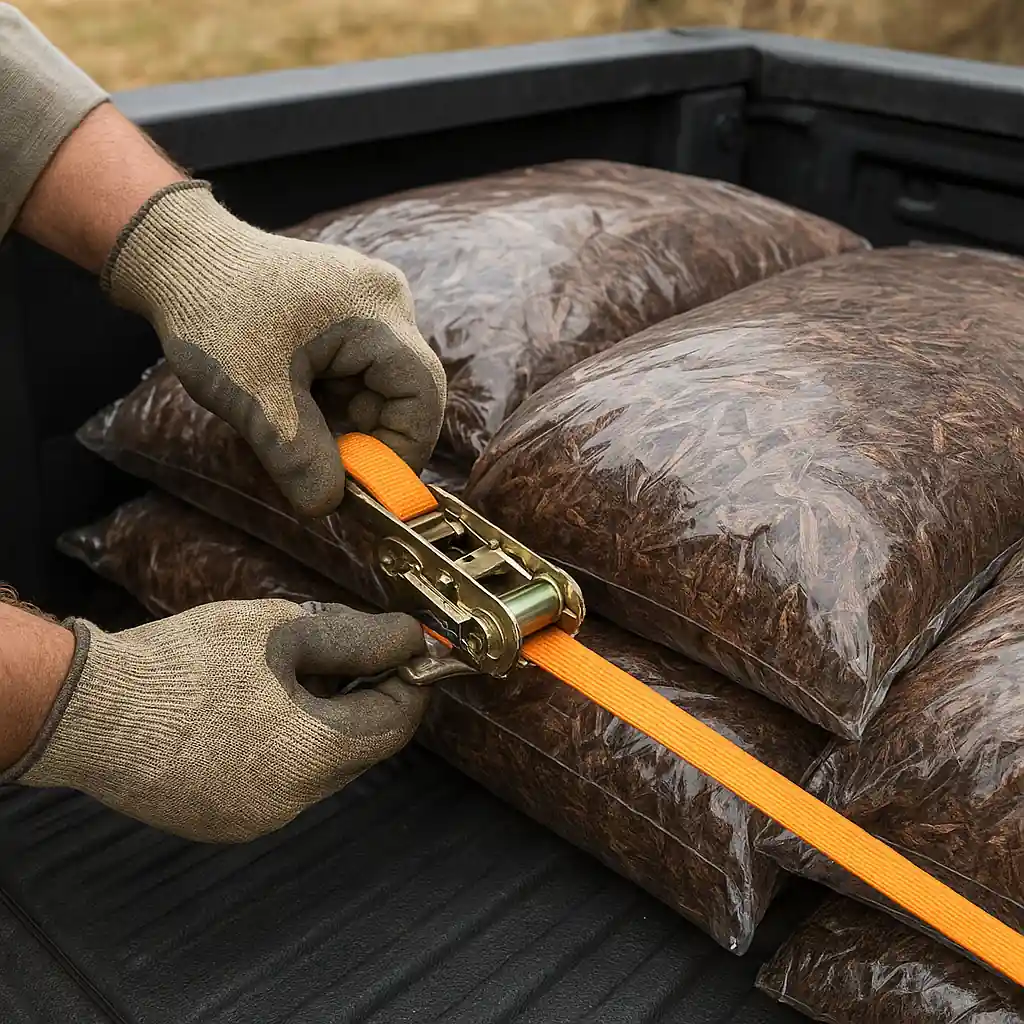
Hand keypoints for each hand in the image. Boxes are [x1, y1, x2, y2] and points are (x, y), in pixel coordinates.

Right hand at [10, 600, 430, 842]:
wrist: (89, 710)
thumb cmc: (183, 665)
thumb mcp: (283, 630)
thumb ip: (357, 637)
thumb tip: (406, 639)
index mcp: (313, 754)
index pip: (395, 724)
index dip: (407, 682)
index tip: (405, 653)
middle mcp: (291, 801)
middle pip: (359, 748)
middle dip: (362, 699)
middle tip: (348, 653)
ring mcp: (254, 818)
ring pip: (318, 767)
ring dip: (321, 723)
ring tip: (290, 675)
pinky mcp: (222, 821)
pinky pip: (277, 783)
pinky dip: (283, 747)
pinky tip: (256, 710)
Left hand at [101, 181, 446, 516]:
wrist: (176, 256)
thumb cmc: (213, 314)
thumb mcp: (255, 396)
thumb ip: (298, 457)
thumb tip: (328, 508)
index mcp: (377, 312)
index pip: (422, 396)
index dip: (402, 451)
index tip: (364, 489)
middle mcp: (386, 302)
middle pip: (402, 395)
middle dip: (364, 438)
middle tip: (320, 469)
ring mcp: (369, 304)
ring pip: (377, 389)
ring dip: (342, 422)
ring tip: (290, 426)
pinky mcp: (348, 312)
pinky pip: (357, 372)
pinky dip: (331, 402)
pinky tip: (291, 401)